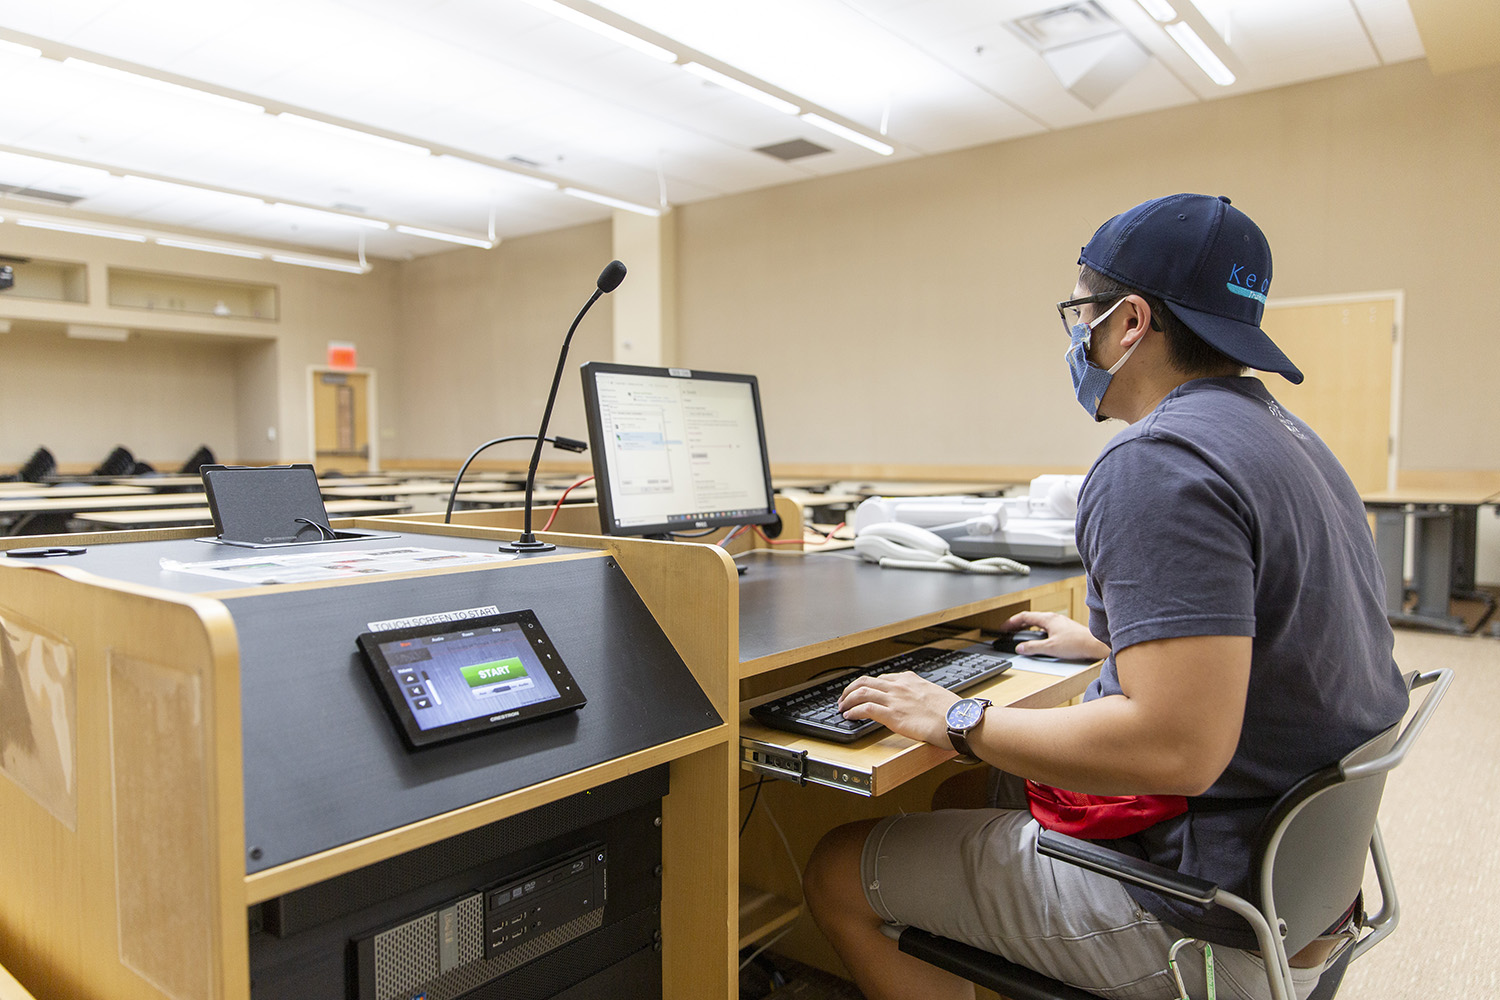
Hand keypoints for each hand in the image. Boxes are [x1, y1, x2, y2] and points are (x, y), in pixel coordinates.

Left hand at [836, 670, 958, 747]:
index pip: (881, 678)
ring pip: (862, 692)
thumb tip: (916, 702)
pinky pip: (866, 709)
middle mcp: (899, 686)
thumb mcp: (934, 694)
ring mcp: (895, 699)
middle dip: (850, 689)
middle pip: (865, 681)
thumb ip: (920, 694)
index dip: (867, 685)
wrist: (958, 720)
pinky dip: (854, 711)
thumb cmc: (952, 712)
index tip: (861, 691)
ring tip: (842, 707)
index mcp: (909, 680)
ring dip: (847, 699)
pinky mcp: (893, 715)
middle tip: (844, 698)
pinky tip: (849, 716)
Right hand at [1001, 611, 1109, 660]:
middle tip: (1010, 631)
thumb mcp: (1050, 648)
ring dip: (1028, 628)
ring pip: (1039, 623)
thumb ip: (1033, 648)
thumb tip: (1021, 648)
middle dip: (1018, 625)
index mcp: (1047, 619)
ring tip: (1022, 635)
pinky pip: (1046, 627)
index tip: (1004, 628)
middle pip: (1031, 618)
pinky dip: (1038, 632)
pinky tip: (1040, 640)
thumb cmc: (1077, 643)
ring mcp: (1060, 623)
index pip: (1024, 617)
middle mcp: (1053, 618)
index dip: (1011, 622)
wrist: (1095, 645)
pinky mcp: (1065, 629)